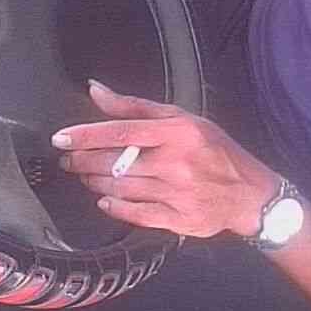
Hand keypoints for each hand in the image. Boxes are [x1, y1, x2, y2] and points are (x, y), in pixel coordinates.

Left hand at [52, 80, 280, 237]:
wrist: (249, 193)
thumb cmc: (214, 151)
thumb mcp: (181, 118)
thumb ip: (135, 107)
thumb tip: (96, 91)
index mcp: (176, 133)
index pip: (120, 131)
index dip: (85, 135)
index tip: (61, 138)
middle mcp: (175, 163)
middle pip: (115, 163)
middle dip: (83, 161)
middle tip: (68, 159)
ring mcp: (176, 194)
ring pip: (120, 189)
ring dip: (95, 182)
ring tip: (86, 175)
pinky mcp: (177, 219)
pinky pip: (135, 214)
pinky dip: (114, 207)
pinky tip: (105, 199)